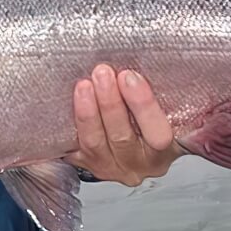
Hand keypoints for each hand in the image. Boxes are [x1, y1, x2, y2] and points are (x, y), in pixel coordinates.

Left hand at [63, 64, 183, 185]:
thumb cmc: (148, 119)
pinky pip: (73, 146)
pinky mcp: (87, 163)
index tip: (130, 77)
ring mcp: (111, 166)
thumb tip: (140, 64)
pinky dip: (71, 124)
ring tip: (84, 86)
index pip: (159, 134)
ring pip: (95, 143)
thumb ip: (160, 92)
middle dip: (110, 104)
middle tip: (102, 73)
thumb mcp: (165, 107)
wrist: (130, 143)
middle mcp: (139, 163)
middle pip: (122, 137)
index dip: (144, 106)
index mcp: (165, 148)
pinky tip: (65, 104)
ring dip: (88, 113)